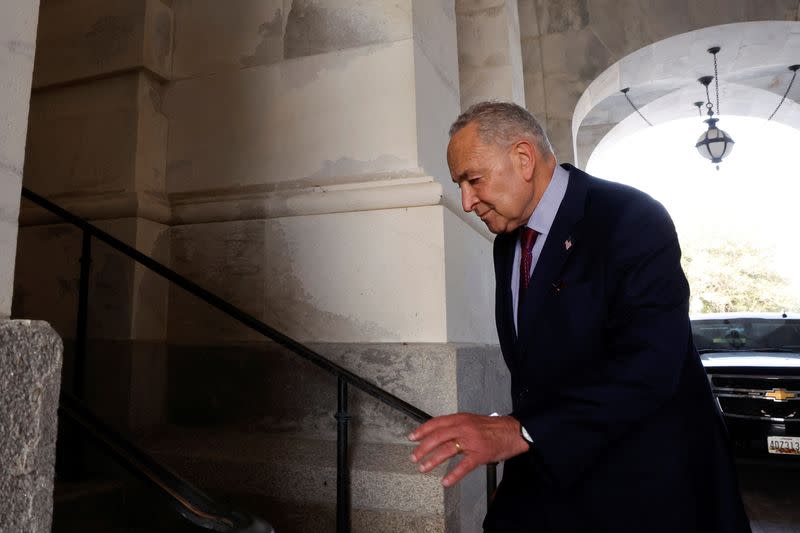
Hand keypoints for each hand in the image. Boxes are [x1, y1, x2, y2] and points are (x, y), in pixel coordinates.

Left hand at [408, 413, 529, 486]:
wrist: (512, 431)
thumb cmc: (492, 427)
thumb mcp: (471, 420)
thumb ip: (456, 426)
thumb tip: (439, 433)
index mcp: (460, 419)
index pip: (436, 423)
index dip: (422, 430)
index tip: (412, 437)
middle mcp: (463, 428)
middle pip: (437, 437)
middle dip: (423, 448)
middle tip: (414, 457)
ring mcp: (471, 441)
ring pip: (447, 450)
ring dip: (432, 460)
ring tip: (423, 468)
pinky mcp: (480, 454)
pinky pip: (464, 466)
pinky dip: (453, 475)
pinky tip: (446, 482)